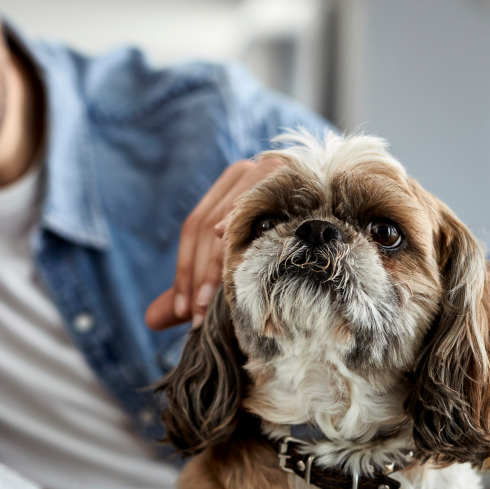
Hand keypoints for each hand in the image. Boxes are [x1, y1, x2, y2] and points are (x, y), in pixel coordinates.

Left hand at [145, 154, 287, 330]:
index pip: (193, 228)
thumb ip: (195, 284)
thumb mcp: (232, 258)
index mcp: (226, 184)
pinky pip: (266, 210)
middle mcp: (245, 170)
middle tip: (196, 317)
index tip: (182, 312)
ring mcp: (272, 168)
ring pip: (231, 223)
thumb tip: (150, 320)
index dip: (183, 272)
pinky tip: (239, 263)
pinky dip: (249, 236)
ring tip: (209, 304)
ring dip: (217, 267)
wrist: (339, 202)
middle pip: (206, 226)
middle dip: (197, 277)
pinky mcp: (297, 176)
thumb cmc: (284, 237)